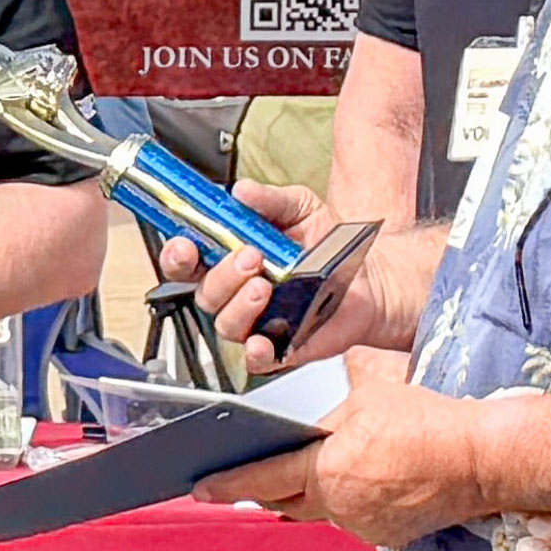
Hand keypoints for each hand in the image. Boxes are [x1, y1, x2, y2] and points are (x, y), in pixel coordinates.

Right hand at [181, 189, 438, 373]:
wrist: (372, 279)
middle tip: (249, 257)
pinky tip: (264, 337)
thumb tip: (241, 192)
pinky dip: (256, 350)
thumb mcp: (301, 208)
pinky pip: (255, 358)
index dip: (178, 255)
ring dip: (239, 305)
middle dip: (221, 275)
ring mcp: (257, 322)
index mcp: (232, 260)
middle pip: (205, 293)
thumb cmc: (330, 247)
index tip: (185, 244)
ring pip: (225, 324)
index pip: (189, 262)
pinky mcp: (280, 348)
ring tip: (265, 285)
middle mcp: (238, 293)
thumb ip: (269, 200)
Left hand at [191, 372, 486, 546]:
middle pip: (287, 501)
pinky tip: (360, 485)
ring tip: (309, 476)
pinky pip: (355, 519)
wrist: (482, 459)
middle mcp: (338, 505)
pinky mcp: (387, 536)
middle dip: (266, 491)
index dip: (229, 483)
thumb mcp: (379, 385)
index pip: (263, 477)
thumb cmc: (431, 423)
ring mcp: (362, 525)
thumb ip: (351, 375)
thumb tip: (345, 360)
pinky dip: (350, 502)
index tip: (201, 489)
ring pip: (323, 511)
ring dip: (313, 495)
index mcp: (325, 469)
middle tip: (244, 485)